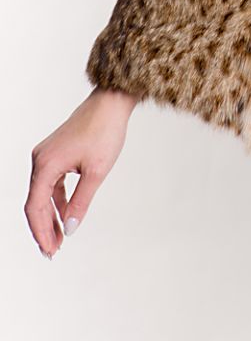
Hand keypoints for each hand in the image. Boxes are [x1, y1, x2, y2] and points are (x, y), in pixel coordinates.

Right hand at [25, 87, 139, 259]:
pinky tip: (65, 214)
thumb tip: (70, 229)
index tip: (51, 250)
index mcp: (45, 164)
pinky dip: (57, 199)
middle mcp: (40, 158)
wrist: (111, 102)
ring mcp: (46, 154)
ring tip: (60, 237)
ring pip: (42, 193)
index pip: (35, 207)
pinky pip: (51, 182)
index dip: (41, 232)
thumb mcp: (96, 172)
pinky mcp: (56, 152)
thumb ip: (81, 203)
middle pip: (35, 202)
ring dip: (50, 215)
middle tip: (53, 251)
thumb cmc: (105, 131)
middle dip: (44, 228)